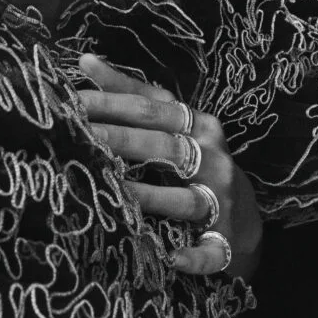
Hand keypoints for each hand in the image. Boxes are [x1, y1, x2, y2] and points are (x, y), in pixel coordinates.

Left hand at [77, 53, 262, 280]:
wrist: (247, 218)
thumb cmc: (196, 160)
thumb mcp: (171, 123)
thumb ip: (131, 93)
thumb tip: (84, 59)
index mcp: (197, 124)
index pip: (149, 108)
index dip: (110, 102)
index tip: (71, 101)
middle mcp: (212, 158)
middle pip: (162, 146)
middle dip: (120, 140)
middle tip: (80, 137)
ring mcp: (221, 199)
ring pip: (182, 198)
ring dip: (148, 196)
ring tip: (113, 191)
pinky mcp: (225, 239)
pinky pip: (208, 250)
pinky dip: (191, 256)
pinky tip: (168, 258)